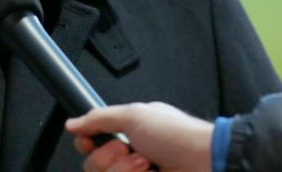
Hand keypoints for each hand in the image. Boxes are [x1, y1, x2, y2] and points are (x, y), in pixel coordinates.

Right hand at [66, 102, 212, 171]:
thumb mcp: (134, 115)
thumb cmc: (177, 135)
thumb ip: (99, 118)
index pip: (89, 144)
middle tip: (131, 150)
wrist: (208, 162)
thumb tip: (73, 123)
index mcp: (125, 133)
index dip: (85, 144)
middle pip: (93, 165)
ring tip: (148, 165)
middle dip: (110, 158)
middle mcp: (128, 156)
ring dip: (125, 171)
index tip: (88, 142)